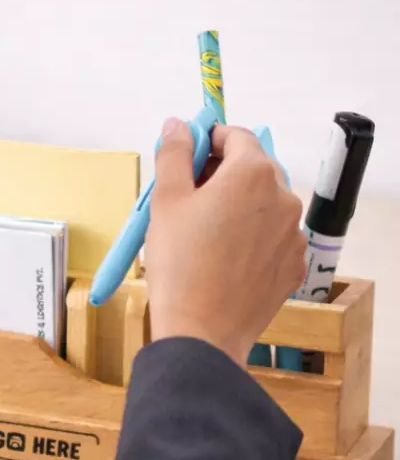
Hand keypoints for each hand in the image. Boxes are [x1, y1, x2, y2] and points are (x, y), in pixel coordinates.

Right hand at [144, 118, 306, 367]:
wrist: (201, 332)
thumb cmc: (180, 267)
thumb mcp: (165, 201)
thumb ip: (173, 155)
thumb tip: (177, 127)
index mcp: (252, 173)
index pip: (235, 136)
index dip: (207, 143)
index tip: (186, 159)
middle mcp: (284, 197)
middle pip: (251, 170)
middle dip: (220, 178)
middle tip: (186, 202)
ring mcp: (293, 233)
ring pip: (262, 206)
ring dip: (235, 210)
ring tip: (201, 238)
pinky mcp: (293, 264)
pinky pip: (271, 239)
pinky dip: (249, 241)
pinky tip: (221, 260)